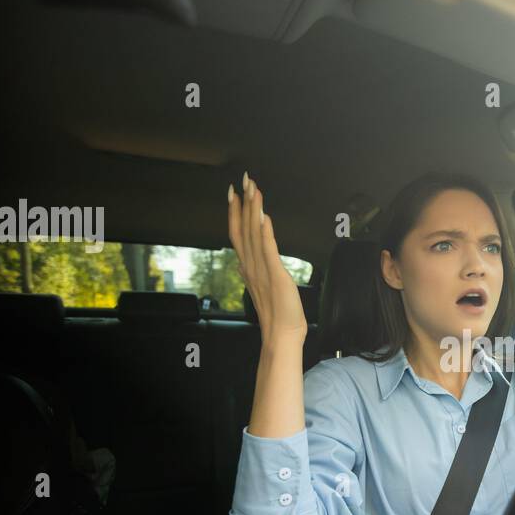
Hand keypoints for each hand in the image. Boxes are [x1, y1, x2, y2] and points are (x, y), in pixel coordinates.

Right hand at [227, 172, 307, 345]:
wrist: (281, 334)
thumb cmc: (275, 313)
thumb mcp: (260, 287)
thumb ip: (249, 272)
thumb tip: (240, 263)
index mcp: (247, 267)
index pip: (238, 233)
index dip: (235, 212)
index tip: (233, 192)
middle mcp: (250, 265)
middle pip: (243, 228)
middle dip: (243, 202)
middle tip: (243, 179)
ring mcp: (261, 269)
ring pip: (254, 233)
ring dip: (253, 210)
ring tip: (253, 190)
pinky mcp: (276, 275)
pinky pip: (268, 250)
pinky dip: (266, 232)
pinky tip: (265, 216)